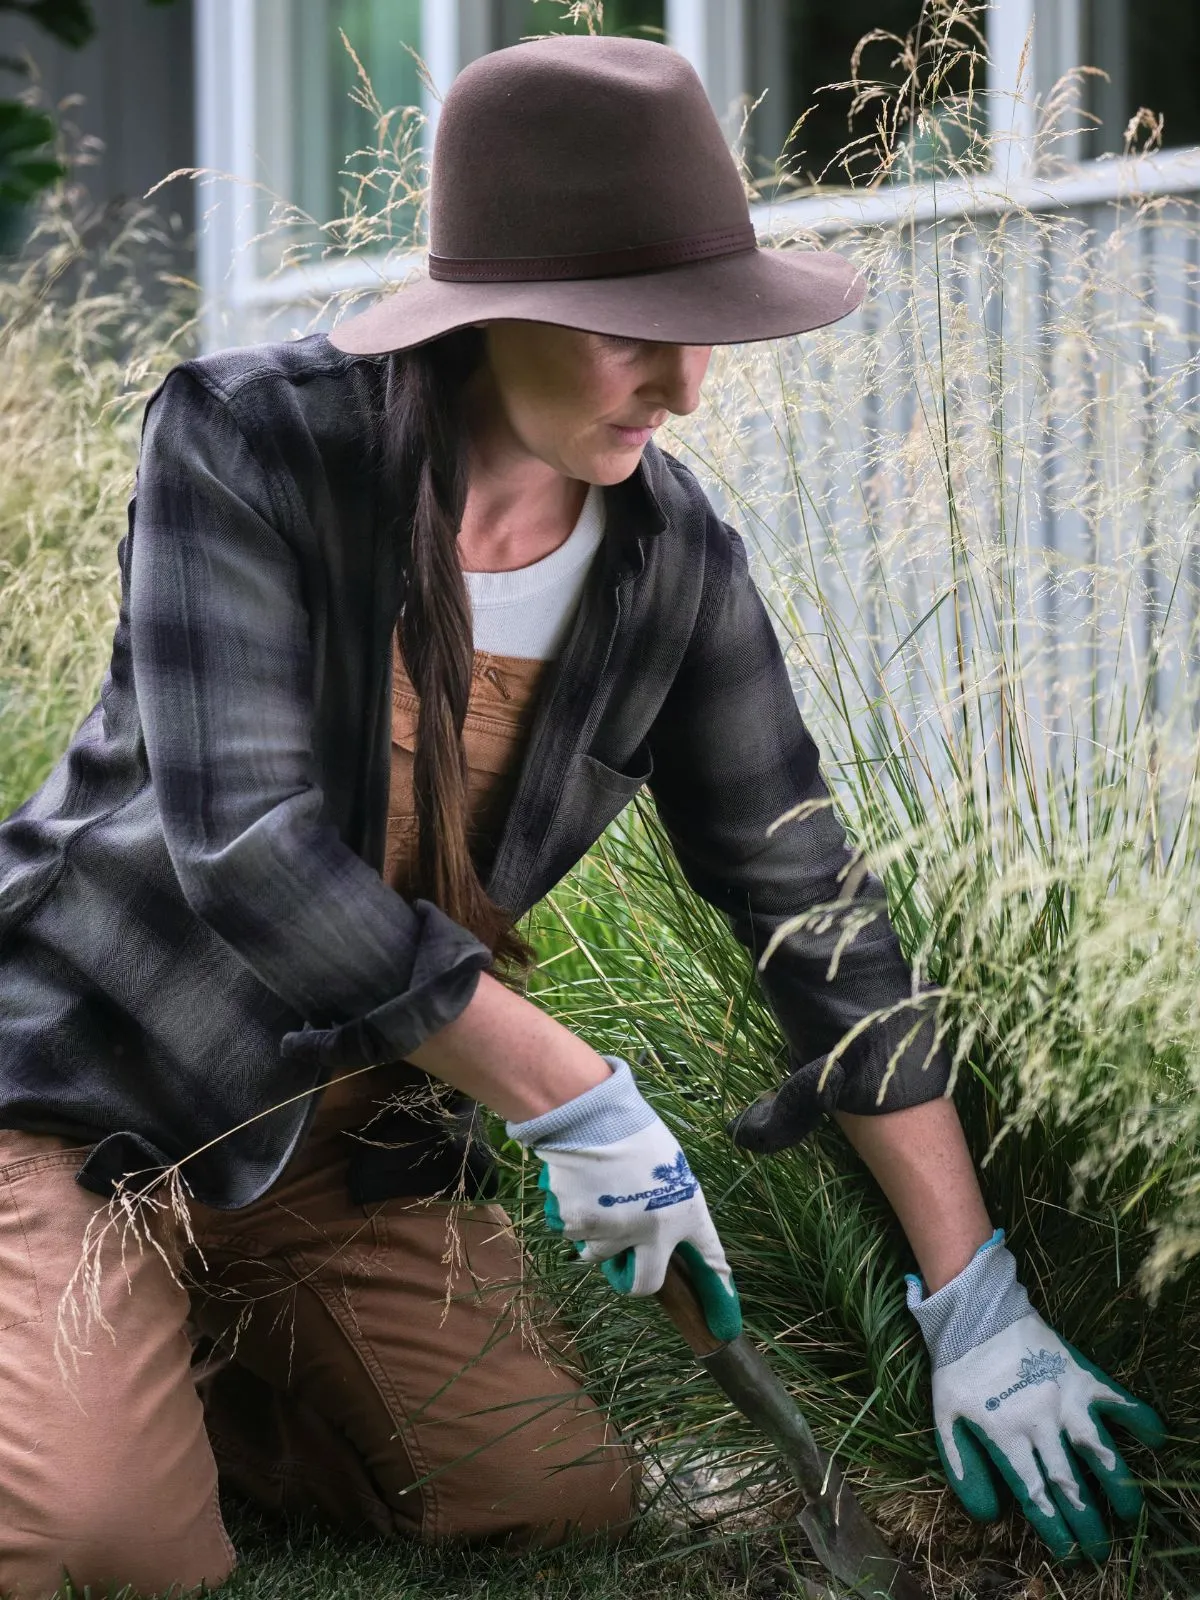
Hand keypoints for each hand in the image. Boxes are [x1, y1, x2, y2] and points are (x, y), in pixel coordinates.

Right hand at [507, 1057, 740, 1339]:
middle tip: (625, 1264)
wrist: (591, 1116)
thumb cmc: (632, 1130)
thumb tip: (654, 1225)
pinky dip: (571, 1216)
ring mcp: (614, 1233)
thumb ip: (666, 1199)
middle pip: (644, 1284)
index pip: (711, 1256)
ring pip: (598, 1255)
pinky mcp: (580, 1227)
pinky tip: (576, 1187)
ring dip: (595, 1236)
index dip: (718, 1288)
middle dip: (633, 1279)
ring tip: (593, 1199)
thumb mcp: (667, 1164)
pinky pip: (571, 1230)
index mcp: (686, 1211)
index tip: (724, 1321)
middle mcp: (654, 1232)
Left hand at [907, 1230, 1166, 1561]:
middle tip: (1099, 1549)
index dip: (1054, 1529)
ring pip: (1101, 1453)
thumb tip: (989, 1514)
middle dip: (1087, 1523)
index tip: (1067, 1551)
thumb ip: (963, 1468)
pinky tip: (1156, 1440)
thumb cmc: (959, 1369)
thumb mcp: (946, 1419)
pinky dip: (1141, 1420)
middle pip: (1070, 1486)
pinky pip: (1119, 1401)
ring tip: (1129, 1513)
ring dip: (1118, 1487)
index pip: (1036, 1496)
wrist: (976, 1313)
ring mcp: (1065, 1400)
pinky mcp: (1082, 1376)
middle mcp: (1040, 1424)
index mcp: (1005, 1437)